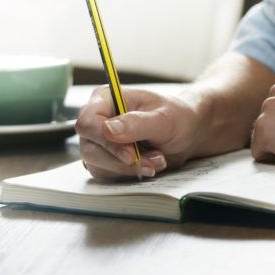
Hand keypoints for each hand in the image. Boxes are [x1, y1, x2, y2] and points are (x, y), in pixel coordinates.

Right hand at [76, 86, 203, 178]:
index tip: (131, 154)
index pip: (88, 122)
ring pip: (98, 165)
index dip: (104, 141)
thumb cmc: (176, 117)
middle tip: (152, 161)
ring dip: (130, 169)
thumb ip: (137, 123)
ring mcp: (99, 142)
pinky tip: (150, 165)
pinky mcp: (105, 160)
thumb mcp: (163, 118)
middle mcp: (97, 120)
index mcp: (105, 99)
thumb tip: (108, 130)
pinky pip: (108, 175)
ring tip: (157, 159)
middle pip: (89, 149)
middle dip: (122, 161)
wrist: (186, 133)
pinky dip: (131, 174)